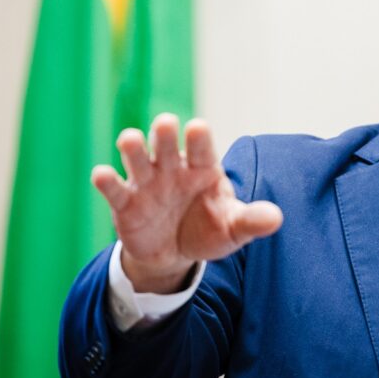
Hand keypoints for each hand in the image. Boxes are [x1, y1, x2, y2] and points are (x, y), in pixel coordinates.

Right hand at [91, 113, 282, 293]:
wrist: (177, 254)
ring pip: (137, 158)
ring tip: (129, 140)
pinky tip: (101, 175)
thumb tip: (277, 218)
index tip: (197, 127)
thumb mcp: (233, 228)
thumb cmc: (209, 229)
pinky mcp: (125, 204)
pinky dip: (107, 181)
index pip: (201, 148)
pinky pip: (114, 189)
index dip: (198, 138)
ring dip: (133, 149)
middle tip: (165, 124)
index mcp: (202, 168)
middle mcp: (172, 168)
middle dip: (164, 134)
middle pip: (166, 144)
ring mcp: (147, 183)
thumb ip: (251, 221)